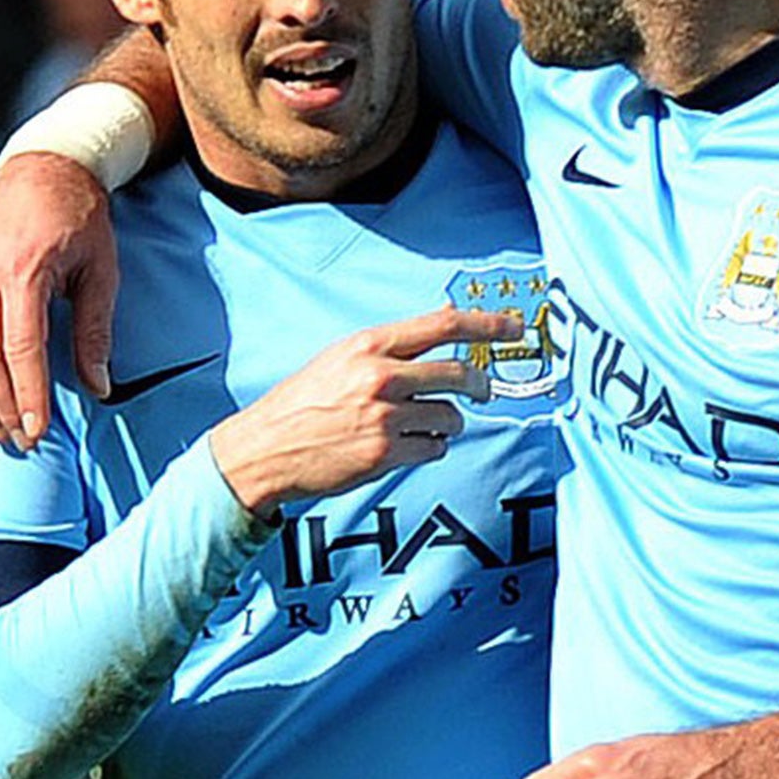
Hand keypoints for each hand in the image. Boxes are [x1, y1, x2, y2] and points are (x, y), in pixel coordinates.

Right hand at [0, 153, 115, 448]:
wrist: (43, 170)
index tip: (38, 433)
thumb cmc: (81, 223)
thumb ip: (94, 331)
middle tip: (20, 441)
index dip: (28, 397)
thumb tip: (99, 388)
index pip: (21, 350)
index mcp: (24, 270)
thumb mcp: (101, 272)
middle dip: (1, 407)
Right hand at [209, 306, 518, 517]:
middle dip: (480, 384)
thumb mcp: (341, 358)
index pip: (443, 325)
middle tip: (483, 389)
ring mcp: (384, 416)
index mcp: (368, 345)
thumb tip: (443, 325)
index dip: (487, 325)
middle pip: (459, 373)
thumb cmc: (301, 403)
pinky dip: (428, 447)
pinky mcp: (386, 453)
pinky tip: (403, 445)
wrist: (264, 449)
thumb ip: (390, 346)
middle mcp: (380, 376)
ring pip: (451, 416)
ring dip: (445, 423)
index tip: (514, 327)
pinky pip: (435, 447)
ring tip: (416, 425)